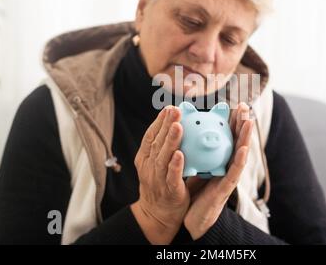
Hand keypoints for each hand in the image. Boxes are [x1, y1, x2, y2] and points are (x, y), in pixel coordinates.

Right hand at [130, 106, 188, 243]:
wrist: (157, 215)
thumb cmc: (161, 186)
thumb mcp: (157, 164)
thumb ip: (166, 148)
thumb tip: (181, 127)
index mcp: (145, 158)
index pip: (151, 136)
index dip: (159, 122)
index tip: (168, 108)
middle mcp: (149, 167)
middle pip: (156, 143)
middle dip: (166, 125)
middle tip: (175, 110)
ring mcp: (157, 179)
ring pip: (163, 157)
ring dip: (170, 140)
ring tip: (178, 126)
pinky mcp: (169, 190)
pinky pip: (172, 176)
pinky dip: (175, 165)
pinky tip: (180, 154)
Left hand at [184, 103, 252, 239]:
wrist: (192, 217)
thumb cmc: (194, 191)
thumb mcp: (194, 165)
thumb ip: (194, 150)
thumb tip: (185, 129)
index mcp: (219, 158)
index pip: (227, 136)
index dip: (232, 121)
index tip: (235, 104)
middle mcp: (227, 165)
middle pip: (237, 141)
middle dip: (242, 123)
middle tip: (245, 106)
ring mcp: (229, 176)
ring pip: (240, 153)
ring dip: (246, 137)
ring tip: (249, 121)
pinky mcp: (226, 188)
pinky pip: (233, 173)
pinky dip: (240, 160)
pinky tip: (243, 149)